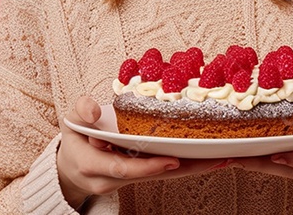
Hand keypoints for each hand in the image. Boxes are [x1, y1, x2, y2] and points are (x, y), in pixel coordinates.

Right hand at [56, 95, 226, 208]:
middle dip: (185, 169)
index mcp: (93, 166)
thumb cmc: (74, 139)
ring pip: (163, 177)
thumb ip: (81, 110)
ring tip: (222, 158)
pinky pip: (164, 173)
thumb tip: (94, 110)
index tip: (172, 160)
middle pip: (153, 176)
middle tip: (216, 159)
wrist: (70, 166)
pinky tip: (208, 159)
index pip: (125, 169)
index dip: (149, 166)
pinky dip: (186, 166)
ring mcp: (127, 182)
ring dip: (192, 169)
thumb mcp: (71, 120)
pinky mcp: (139, 177)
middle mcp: (112, 180)